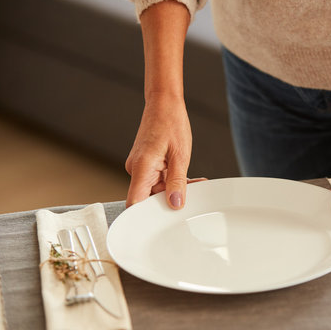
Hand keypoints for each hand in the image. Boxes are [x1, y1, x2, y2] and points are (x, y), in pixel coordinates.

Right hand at [125, 94, 192, 208]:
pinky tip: (189, 179)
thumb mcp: (180, 156)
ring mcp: (141, 167)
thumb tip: (175, 204)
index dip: (143, 218)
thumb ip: (177, 182)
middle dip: (169, 201)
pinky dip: (173, 181)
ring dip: (175, 189)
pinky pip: (159, 179)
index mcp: (141, 168)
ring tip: (196, 183)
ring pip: (157, 189)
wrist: (165, 103)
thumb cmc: (171, 123)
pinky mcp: (147, 164)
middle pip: (148, 198)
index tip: (158, 226)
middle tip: (191, 199)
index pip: (134, 203)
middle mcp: (136, 169)